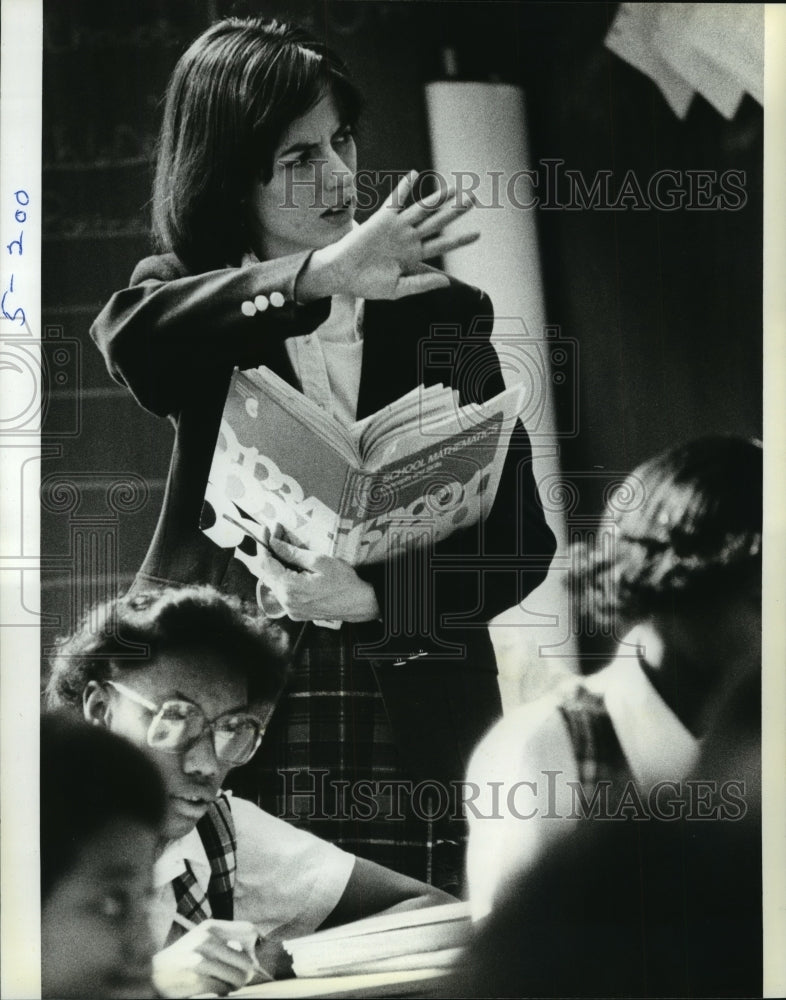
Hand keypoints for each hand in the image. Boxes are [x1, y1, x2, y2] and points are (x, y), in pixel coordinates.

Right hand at [152, 919, 260, 997]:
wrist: (155, 973)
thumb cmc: (184, 955)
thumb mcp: (202, 937)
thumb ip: (226, 939)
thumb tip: (254, 953)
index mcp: (211, 927)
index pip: (249, 930)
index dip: (254, 945)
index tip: (251, 955)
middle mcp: (207, 940)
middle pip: (248, 960)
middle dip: (246, 973)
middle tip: (239, 977)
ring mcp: (203, 961)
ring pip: (239, 977)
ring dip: (235, 984)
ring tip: (226, 982)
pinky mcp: (198, 980)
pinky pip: (224, 990)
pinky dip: (222, 991)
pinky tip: (213, 988)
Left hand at [256, 536, 379, 622]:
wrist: (359, 604)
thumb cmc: (344, 581)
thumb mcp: (319, 561)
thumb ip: (292, 553)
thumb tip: (274, 543)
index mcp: (290, 588)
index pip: (266, 563)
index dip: (264, 544)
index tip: (266, 529)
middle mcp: (286, 601)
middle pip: (267, 573)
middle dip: (270, 552)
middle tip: (277, 534)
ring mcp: (290, 609)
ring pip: (274, 583)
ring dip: (276, 565)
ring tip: (284, 547)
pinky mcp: (296, 612)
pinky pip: (282, 592)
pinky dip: (283, 578)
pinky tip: (291, 566)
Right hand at [299, 170, 478, 300]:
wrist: (343, 275)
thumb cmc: (368, 284)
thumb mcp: (398, 289)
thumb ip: (422, 284)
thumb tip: (446, 282)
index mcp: (415, 256)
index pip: (442, 244)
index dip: (460, 239)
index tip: (478, 234)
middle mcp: (409, 238)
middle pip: (437, 222)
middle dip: (455, 211)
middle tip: (473, 199)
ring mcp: (397, 227)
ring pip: (422, 210)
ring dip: (438, 199)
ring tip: (456, 189)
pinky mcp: (382, 220)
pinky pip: (395, 201)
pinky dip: (403, 188)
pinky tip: (413, 175)